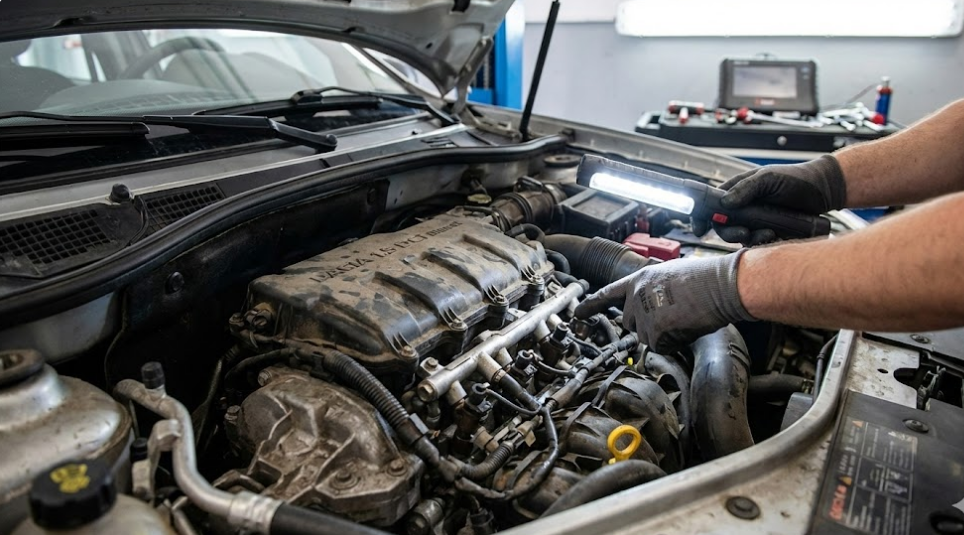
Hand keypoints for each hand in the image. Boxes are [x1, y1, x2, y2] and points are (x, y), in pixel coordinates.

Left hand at [574, 251, 754, 352]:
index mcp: (640, 279)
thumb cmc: (706, 279)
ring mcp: (643, 313)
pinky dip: (675, 342)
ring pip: (647, 338)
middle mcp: (636, 296)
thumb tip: (655, 306)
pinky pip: (661, 346)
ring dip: (664, 334)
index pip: (609, 294)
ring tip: (684, 317)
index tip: (579, 314)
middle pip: (631, 323)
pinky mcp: (654, 330)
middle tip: (674, 315)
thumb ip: (654, 290)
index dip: (592, 305)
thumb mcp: (670, 276)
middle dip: (649, 325)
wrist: (720, 284)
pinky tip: (686, 326)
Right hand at [694, 154, 846, 245]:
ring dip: (747, 239)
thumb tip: (725, 203)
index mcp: (737, 191)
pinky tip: (773, 235)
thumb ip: (746, 188)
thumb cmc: (796, 179)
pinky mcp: (767, 233)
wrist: (824, 192)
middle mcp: (742, 208)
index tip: (699, 228)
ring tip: (766, 232)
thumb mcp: (769, 178)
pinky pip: (755, 244)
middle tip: (742, 232)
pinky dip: (761, 243)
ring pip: (738, 237)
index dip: (701, 216)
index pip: (711, 204)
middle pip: (722, 226)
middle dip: (728, 232)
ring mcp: (754, 222)